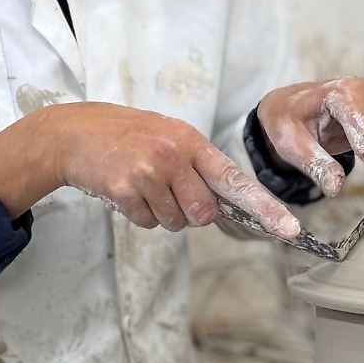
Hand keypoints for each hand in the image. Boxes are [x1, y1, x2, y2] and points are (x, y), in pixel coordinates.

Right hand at [0, 102, 301, 238]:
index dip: (264, 207)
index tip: (289, 229)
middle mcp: (173, 156)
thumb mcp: (167, 137)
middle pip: (203, 213)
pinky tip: (125, 190)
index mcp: (190, 141)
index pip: (234, 179)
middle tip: (167, 191)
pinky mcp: (125, 191)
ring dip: (161, 213)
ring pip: (175, 222)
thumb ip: (195, 167)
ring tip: (141, 186)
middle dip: (190, 213)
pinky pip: (148, 222)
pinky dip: (138, 214)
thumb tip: (218, 207)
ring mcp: (148, 173)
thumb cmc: (126, 136)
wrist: (74, 133)